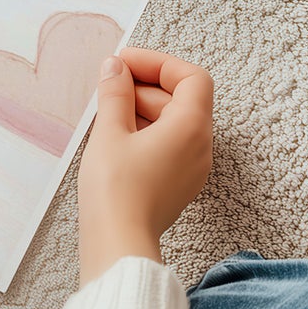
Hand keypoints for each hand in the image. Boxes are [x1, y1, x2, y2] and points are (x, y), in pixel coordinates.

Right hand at [76, 47, 213, 285]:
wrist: (118, 245)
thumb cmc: (116, 190)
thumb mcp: (110, 131)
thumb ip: (115, 92)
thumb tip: (116, 68)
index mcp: (192, 128)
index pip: (191, 77)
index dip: (158, 63)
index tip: (125, 63)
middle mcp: (200, 147)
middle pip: (182, 98)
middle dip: (145, 84)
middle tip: (109, 83)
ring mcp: (191, 168)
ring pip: (174, 121)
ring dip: (143, 106)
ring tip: (107, 109)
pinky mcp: (177, 183)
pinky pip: (169, 143)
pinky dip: (145, 129)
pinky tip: (115, 134)